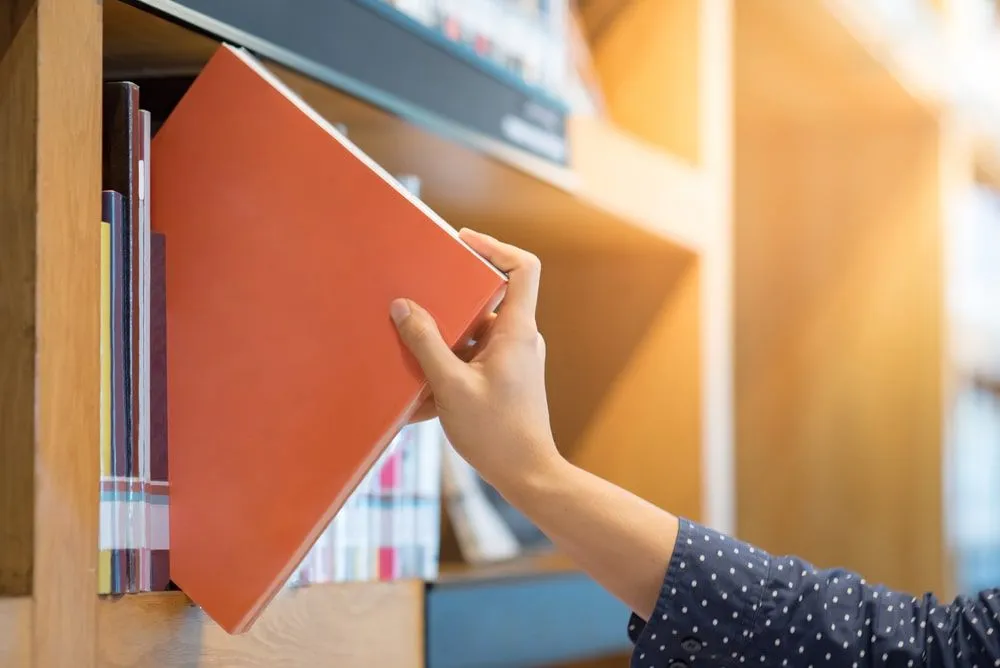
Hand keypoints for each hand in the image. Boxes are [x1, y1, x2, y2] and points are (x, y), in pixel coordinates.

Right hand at [390, 229, 560, 492]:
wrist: (528, 476)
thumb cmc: (496, 434)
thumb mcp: (451, 386)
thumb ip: (425, 344)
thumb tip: (403, 307)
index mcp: (516, 331)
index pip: (523, 268)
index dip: (494, 246)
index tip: (461, 241)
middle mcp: (519, 340)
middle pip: (485, 300)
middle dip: (447, 302)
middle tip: (415, 299)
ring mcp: (512, 361)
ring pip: (472, 335)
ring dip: (440, 346)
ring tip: (407, 358)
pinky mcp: (503, 381)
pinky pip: (471, 363)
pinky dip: (446, 373)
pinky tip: (419, 400)